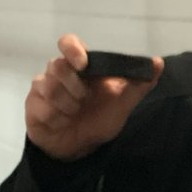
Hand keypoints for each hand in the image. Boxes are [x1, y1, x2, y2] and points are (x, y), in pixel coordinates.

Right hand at [25, 35, 162, 161]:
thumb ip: (139, 84)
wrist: (81, 148)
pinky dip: (56, 118)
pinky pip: (42, 107)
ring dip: (67, 106)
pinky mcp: (33, 105)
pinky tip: (61, 122)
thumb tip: (158, 62)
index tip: (83, 64)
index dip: (72, 49)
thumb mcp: (123, 104)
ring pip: (50, 87)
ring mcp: (43, 87)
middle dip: (75, 87)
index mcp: (81, 66)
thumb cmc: (100, 119)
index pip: (69, 43)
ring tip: (74, 114)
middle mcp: (59, 72)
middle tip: (83, 101)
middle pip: (58, 66)